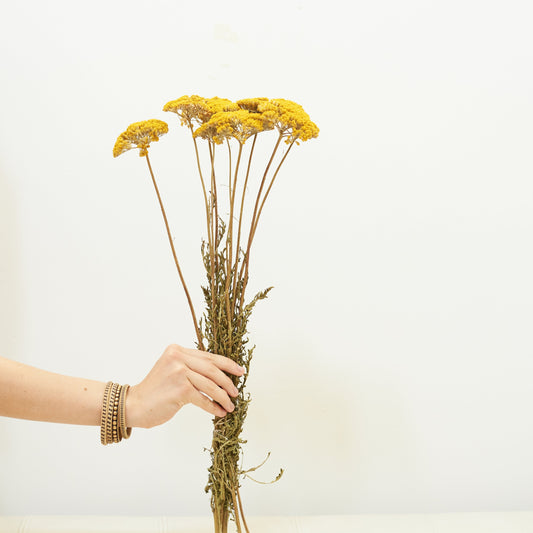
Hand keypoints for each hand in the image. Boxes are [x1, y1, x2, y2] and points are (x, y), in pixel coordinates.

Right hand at [126, 344, 244, 428]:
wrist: (134, 405)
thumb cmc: (156, 390)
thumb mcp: (172, 369)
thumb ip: (190, 366)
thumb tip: (219, 373)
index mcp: (177, 350)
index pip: (208, 356)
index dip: (227, 364)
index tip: (239, 370)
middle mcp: (178, 358)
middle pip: (212, 368)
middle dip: (227, 381)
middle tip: (236, 391)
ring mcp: (179, 372)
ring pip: (210, 384)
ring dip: (223, 396)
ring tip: (230, 405)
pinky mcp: (180, 389)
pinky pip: (204, 398)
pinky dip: (213, 406)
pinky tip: (219, 412)